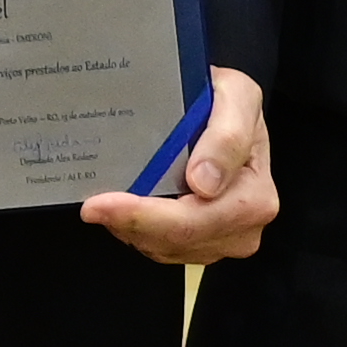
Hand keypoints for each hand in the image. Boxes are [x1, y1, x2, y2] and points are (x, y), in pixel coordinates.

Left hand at [80, 69, 279, 266]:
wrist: (226, 113)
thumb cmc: (230, 104)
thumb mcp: (236, 97)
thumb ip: (226, 136)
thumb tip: (204, 183)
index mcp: (255, 198)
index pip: (194, 220)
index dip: (144, 216)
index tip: (101, 203)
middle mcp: (243, 228)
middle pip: (176, 240)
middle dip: (129, 223)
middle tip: (91, 206)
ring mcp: (221, 240)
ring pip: (163, 249)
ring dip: (131, 228)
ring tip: (107, 201)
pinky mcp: (201, 244)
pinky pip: (161, 248)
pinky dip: (137, 230)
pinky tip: (124, 207)